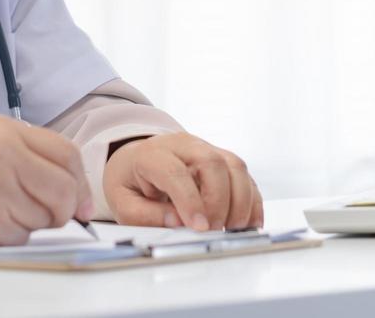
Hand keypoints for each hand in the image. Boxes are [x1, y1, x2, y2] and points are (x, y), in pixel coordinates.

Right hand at [0, 116, 92, 246]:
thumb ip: (27, 160)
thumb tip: (74, 193)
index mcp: (5, 129)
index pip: (67, 153)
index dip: (81, 183)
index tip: (82, 204)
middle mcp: (5, 151)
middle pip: (65, 188)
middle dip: (63, 210)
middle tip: (48, 216)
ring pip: (45, 216)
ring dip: (28, 224)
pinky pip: (21, 236)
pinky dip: (9, 237)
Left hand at [103, 133, 262, 231]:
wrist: (137, 162)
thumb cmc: (131, 183)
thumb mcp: (123, 204)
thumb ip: (146, 215)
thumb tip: (177, 221)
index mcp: (152, 154)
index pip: (175, 172)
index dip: (190, 201)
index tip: (198, 227)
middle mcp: (183, 145)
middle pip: (212, 163)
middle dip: (218, 201)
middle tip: (212, 230)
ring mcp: (206, 148)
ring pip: (235, 166)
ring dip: (239, 201)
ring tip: (229, 229)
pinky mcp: (223, 160)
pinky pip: (245, 176)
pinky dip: (251, 200)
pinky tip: (246, 223)